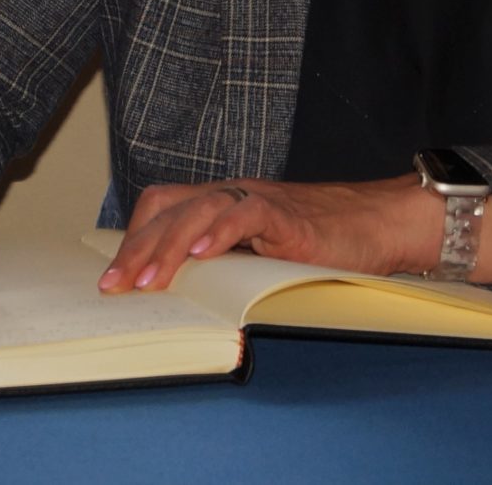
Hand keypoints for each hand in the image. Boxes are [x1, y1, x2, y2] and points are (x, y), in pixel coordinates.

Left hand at [98, 176, 438, 293]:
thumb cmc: (324, 244)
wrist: (380, 222)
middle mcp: (234, 195)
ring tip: (147, 280)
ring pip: (200, 208)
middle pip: (169, 207)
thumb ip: (225, 263)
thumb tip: (181, 297)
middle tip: (114, 287)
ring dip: (167, 246)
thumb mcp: (261, 254)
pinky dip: (221, 230)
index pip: (162, 207)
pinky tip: (201, 253)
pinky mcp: (290, 215)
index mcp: (222, 204)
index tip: (112, 279)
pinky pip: (248, 213)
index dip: (133, 239)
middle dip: (135, 249)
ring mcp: (260, 201)